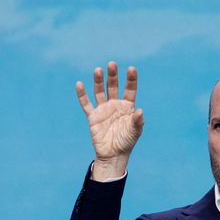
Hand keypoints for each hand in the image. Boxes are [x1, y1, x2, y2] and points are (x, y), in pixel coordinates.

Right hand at [75, 62, 143, 178]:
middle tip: (112, 64)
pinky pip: (86, 104)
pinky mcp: (93, 116)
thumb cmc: (127, 142)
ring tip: (98, 70)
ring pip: (100, 92)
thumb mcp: (135, 132)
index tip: (131, 69)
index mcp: (127, 106)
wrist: (113, 155)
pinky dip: (82, 95)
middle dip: (113, 76)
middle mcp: (115, 105)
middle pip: (113, 87)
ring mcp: (103, 109)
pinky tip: (79, 84)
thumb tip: (140, 110)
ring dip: (99, 81)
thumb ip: (137, 121)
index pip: (130, 89)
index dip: (131, 79)